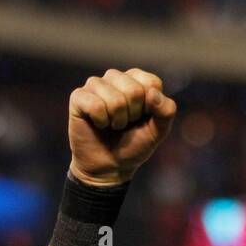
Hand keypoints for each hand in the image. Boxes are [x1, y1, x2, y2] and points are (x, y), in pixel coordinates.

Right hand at [67, 68, 176, 186]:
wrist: (109, 167)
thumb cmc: (133, 146)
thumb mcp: (157, 132)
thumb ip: (166, 112)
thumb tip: (153, 94)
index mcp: (137, 80)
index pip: (152, 83)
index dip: (150, 108)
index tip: (142, 119)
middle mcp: (115, 77)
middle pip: (134, 91)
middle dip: (133, 116)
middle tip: (124, 125)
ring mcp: (96, 84)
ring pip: (115, 100)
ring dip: (117, 121)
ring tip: (112, 125)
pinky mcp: (79, 96)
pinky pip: (96, 105)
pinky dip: (101, 122)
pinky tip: (98, 124)